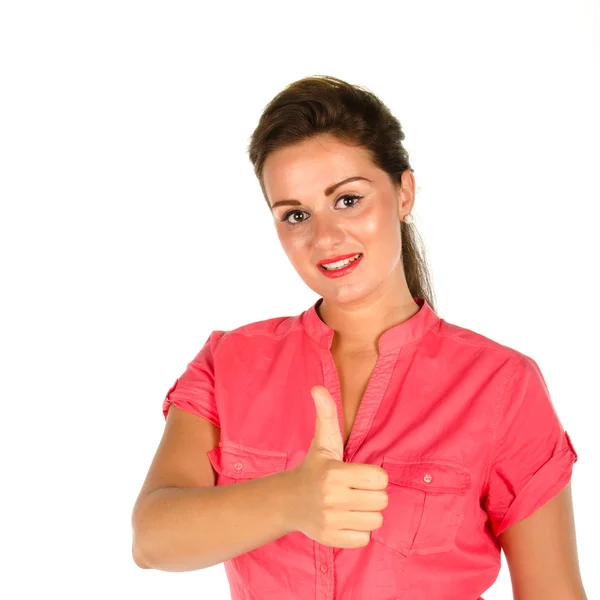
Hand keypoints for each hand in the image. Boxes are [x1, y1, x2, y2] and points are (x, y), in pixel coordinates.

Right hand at [288, 385, 388, 547]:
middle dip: (371, 495)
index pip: (380, 479)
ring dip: (366, 513)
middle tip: (354, 490)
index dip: (373, 476)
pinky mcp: (330, 539)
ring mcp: (331, 520)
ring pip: (375, 521)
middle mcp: (332, 497)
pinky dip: (357, 531)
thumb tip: (317, 388)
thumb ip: (326, 413)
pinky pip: (364, 539)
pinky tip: (344, 519)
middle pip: (381, 501)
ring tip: (350, 504)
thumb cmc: (314, 468)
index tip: (358, 474)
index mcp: (335, 472)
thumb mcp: (323, 441)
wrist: (288, 501)